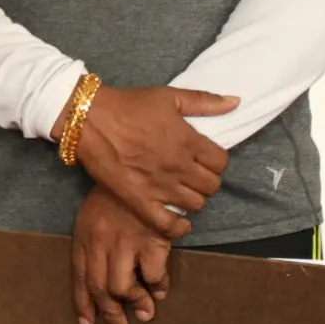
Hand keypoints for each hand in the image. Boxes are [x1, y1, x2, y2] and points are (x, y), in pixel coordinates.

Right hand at [69, 84, 235, 237]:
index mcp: (188, 140)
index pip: (221, 162)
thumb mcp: (167, 96)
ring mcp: (160, 186)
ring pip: (195, 205)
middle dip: (206, 180)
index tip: (205, 158)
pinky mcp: (140, 200)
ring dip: (192, 199)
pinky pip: (169, 224)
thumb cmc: (128, 105)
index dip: (216, 161)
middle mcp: (179, 166)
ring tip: (181, 190)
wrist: (88, 119)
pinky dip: (178, 227)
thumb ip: (204, 101)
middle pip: (212, 186)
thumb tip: (236, 102)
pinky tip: (177, 221)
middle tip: (192, 174)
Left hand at [72, 187, 172, 323]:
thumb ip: (93, 243)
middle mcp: (101, 242)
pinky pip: (153, 276)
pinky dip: (158, 287)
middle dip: (109, 314)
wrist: (140, 167)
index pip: (80, 276)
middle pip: (100, 287)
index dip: (83, 304)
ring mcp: (125, 242)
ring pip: (122, 287)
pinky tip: (160, 290)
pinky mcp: (151, 241)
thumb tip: (103, 279)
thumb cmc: (116, 193)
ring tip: (144, 313)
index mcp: (84, 235)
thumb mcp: (93, 213)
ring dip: (135, 304)